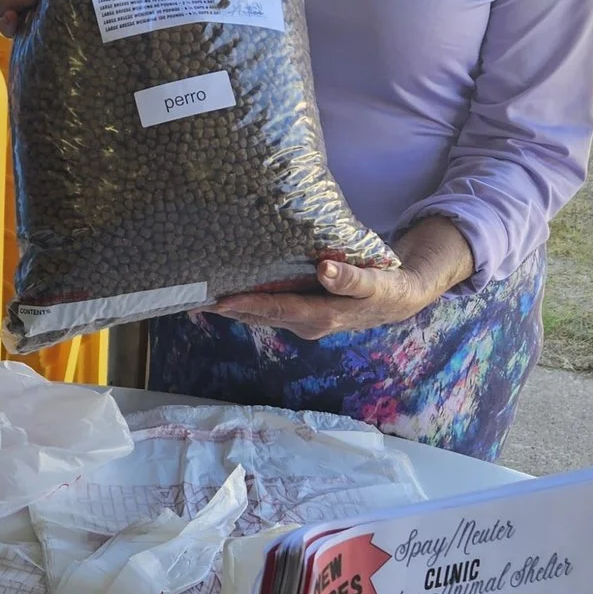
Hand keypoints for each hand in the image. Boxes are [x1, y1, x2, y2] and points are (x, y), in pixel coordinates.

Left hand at [213, 258, 445, 339]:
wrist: (399, 299)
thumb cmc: (386, 287)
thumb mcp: (375, 283)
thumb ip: (351, 278)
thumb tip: (324, 270)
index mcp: (321, 317)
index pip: (277, 309)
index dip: (248, 304)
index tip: (220, 299)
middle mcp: (306, 324)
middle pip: (260, 316)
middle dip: (228, 309)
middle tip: (193, 298)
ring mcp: (303, 322)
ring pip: (261, 316)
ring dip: (232, 310)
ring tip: (200, 299)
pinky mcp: (302, 315)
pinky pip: (269, 311)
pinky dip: (247, 305)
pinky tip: (229, 296)